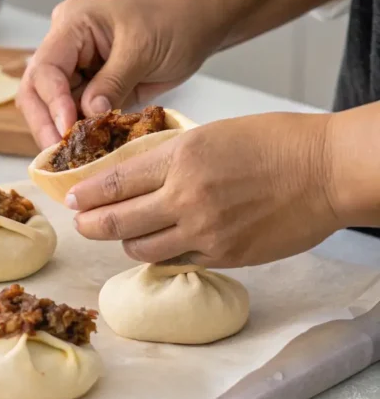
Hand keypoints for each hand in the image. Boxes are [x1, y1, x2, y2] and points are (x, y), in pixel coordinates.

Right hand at [17, 0, 224, 148]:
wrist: (199, 22)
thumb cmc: (174, 21)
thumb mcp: (142, 51)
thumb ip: (112, 83)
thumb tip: (87, 115)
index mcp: (72, 25)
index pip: (46, 69)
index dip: (52, 102)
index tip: (67, 130)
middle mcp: (65, 47)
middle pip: (36, 91)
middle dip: (45, 123)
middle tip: (59, 154)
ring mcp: (76, 69)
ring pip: (51, 108)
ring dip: (61, 132)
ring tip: (74, 157)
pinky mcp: (91, 89)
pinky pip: (75, 115)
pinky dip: (80, 134)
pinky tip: (88, 151)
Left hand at [67, 112, 340, 267]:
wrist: (328, 171)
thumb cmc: (275, 143)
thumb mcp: (211, 136)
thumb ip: (169, 159)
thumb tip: (131, 178)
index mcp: (180, 158)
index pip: (114, 183)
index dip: (85, 195)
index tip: (71, 200)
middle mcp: (186, 197)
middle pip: (116, 223)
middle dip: (90, 226)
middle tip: (81, 225)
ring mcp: (205, 231)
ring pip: (141, 249)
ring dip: (127, 243)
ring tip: (127, 234)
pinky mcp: (224, 256)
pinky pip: (177, 262)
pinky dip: (166, 254)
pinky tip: (165, 245)